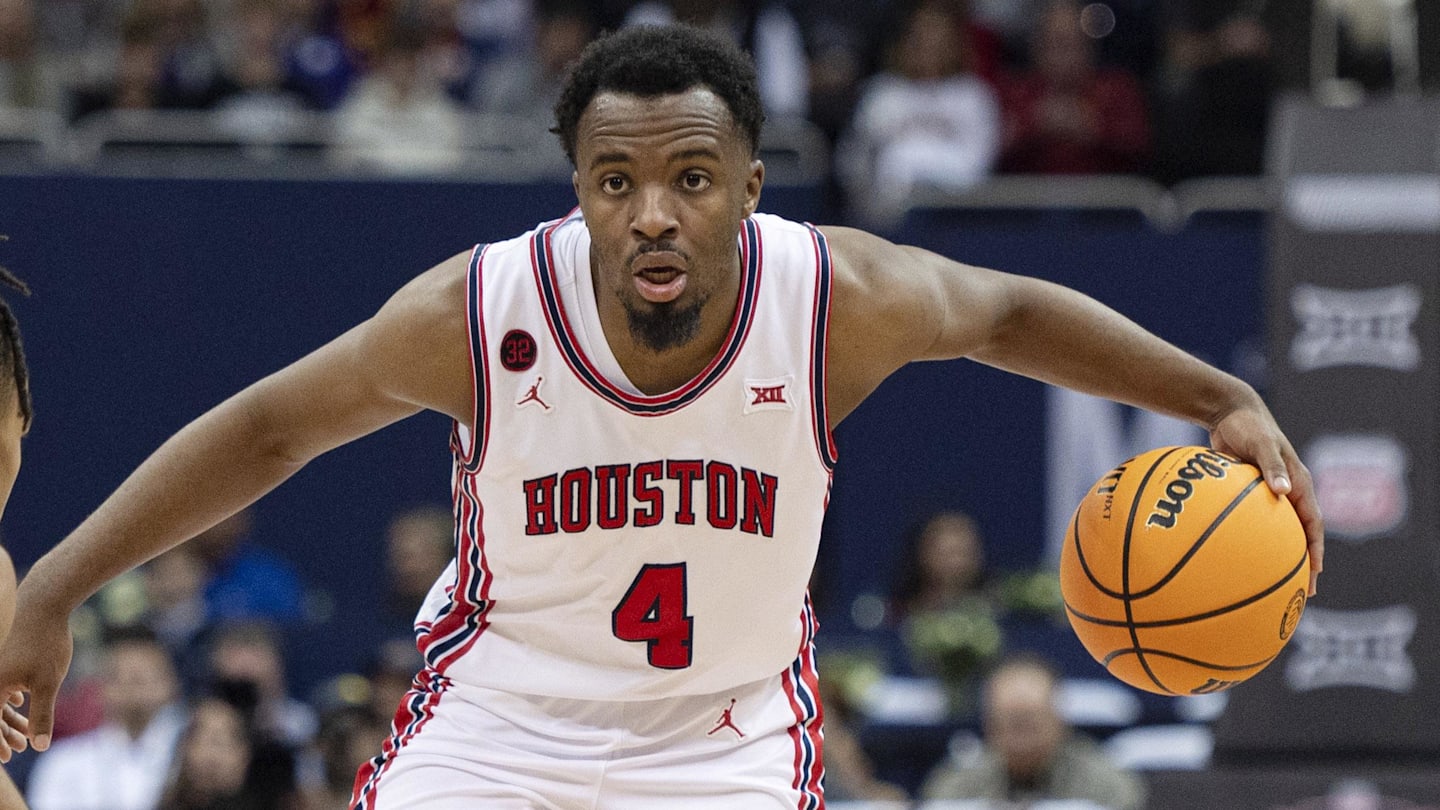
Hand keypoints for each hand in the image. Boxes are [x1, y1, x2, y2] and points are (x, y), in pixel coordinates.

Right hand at [0, 584, 73, 755]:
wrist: (43, 602)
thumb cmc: (46, 641)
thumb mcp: (48, 682)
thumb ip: (42, 715)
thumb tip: (40, 746)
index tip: (7, 757)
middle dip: (2, 733)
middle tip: (18, 750)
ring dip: (8, 716)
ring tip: (26, 732)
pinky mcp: (2, 655)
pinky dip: (8, 696)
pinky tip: (19, 703)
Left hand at [1210, 405, 1324, 595]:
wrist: (1229, 412)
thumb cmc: (1249, 426)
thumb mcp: (1262, 444)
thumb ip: (1272, 466)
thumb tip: (1284, 492)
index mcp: (1299, 483)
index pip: (1313, 523)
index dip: (1316, 549)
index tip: (1315, 572)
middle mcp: (1287, 492)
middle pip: (1298, 534)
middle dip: (1301, 562)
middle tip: (1299, 590)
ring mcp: (1269, 494)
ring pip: (1277, 531)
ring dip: (1277, 555)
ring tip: (1270, 583)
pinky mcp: (1250, 493)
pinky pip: (1253, 521)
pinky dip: (1250, 538)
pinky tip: (1233, 556)